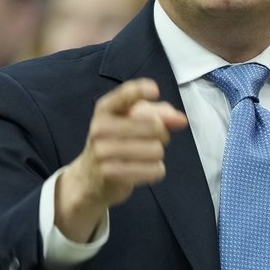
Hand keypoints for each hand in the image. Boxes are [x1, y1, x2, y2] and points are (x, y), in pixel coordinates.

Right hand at [55, 78, 187, 242]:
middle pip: (154, 126)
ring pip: (156, 150)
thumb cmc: (115, 145)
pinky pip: (154, 170)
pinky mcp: (112, 174)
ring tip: (142, 158)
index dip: (141, 90)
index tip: (154, 91)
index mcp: (104, 110)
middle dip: (162, 135)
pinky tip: (141, 171)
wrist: (90, 179)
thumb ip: (157, 115)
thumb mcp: (129, 123)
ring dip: (157, 156)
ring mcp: (103, 151)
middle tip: (151, 141)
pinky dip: (154, 171)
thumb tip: (180, 119)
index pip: (125, 95)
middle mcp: (100, 128)